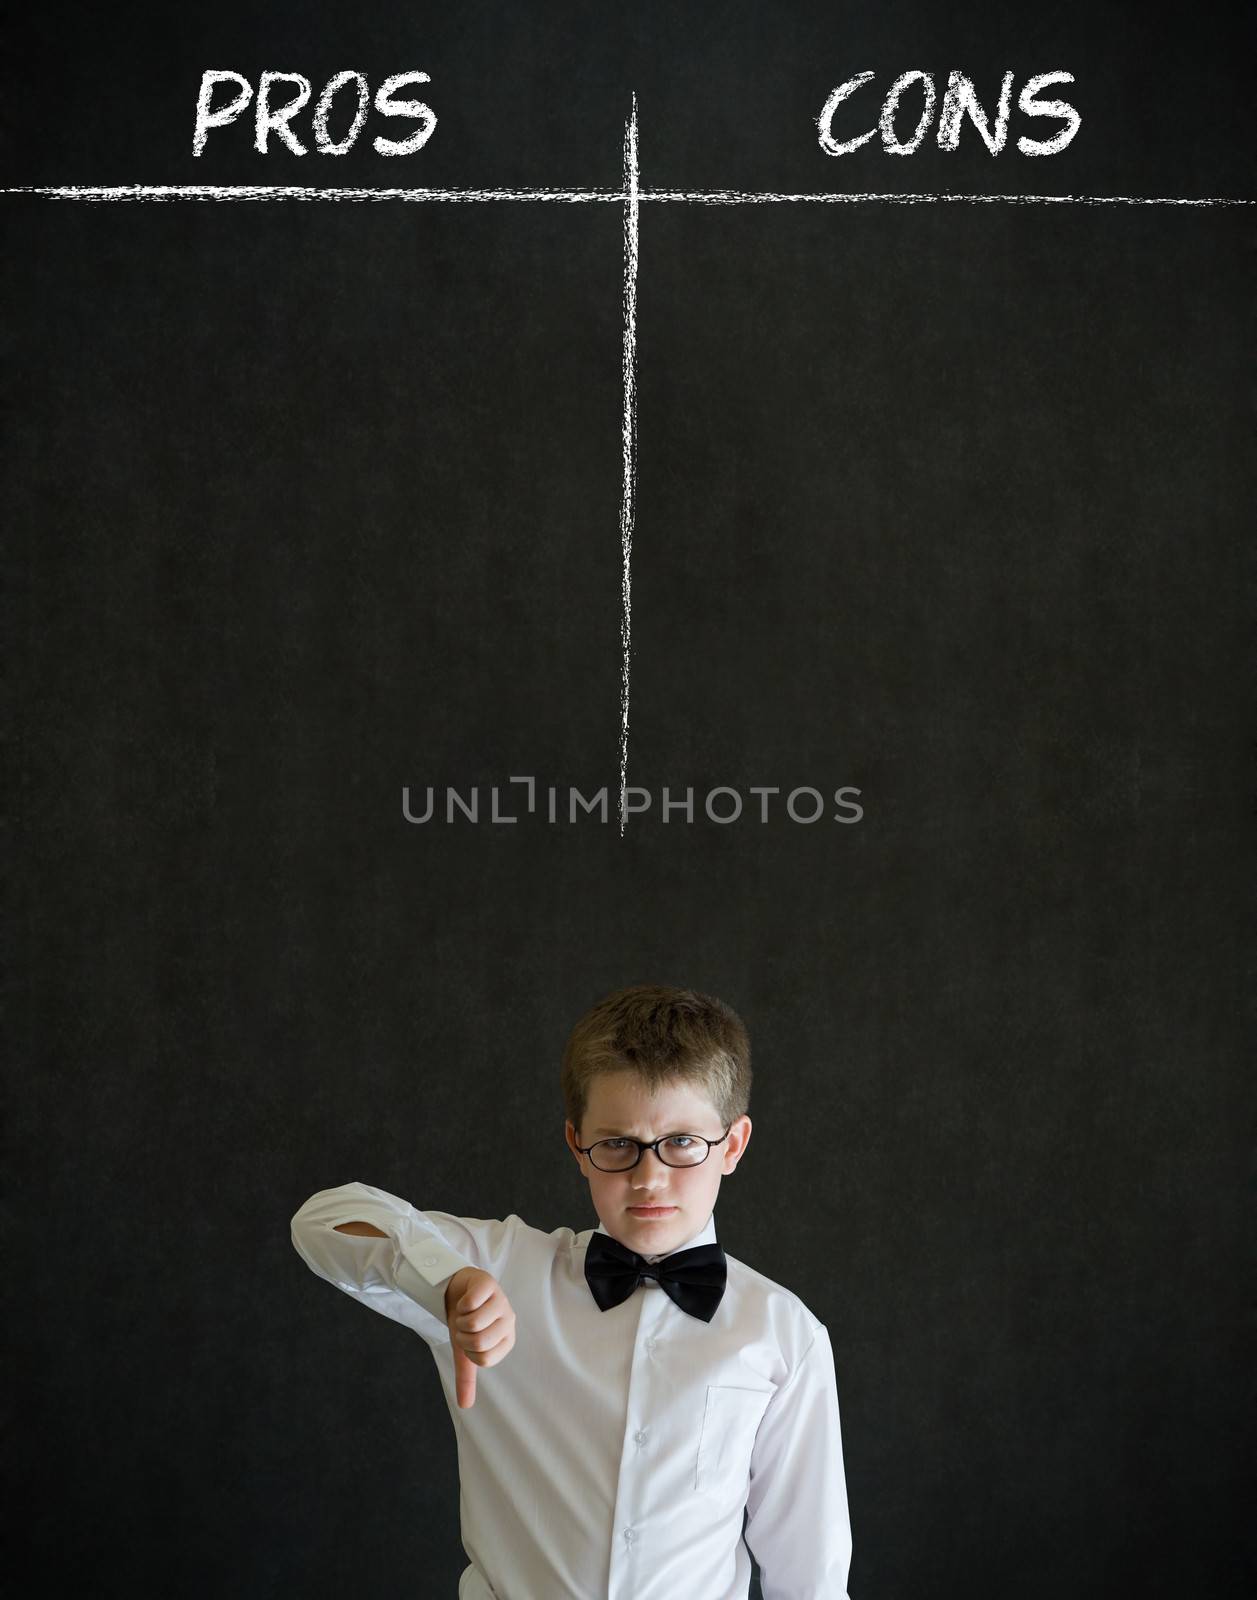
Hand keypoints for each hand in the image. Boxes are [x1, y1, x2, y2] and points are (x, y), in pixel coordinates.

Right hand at [444, 1267, 516, 1408]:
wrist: (459, 1291)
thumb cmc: (466, 1321)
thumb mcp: (464, 1351)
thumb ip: (466, 1377)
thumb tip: (465, 1406)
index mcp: (506, 1340)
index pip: (484, 1359)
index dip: (468, 1351)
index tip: (468, 1340)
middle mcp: (508, 1321)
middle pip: (479, 1342)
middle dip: (462, 1336)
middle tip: (464, 1326)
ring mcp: (501, 1301)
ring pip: (474, 1323)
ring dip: (460, 1319)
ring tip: (464, 1313)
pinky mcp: (489, 1284)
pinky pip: (470, 1303)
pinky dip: (460, 1304)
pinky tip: (465, 1299)